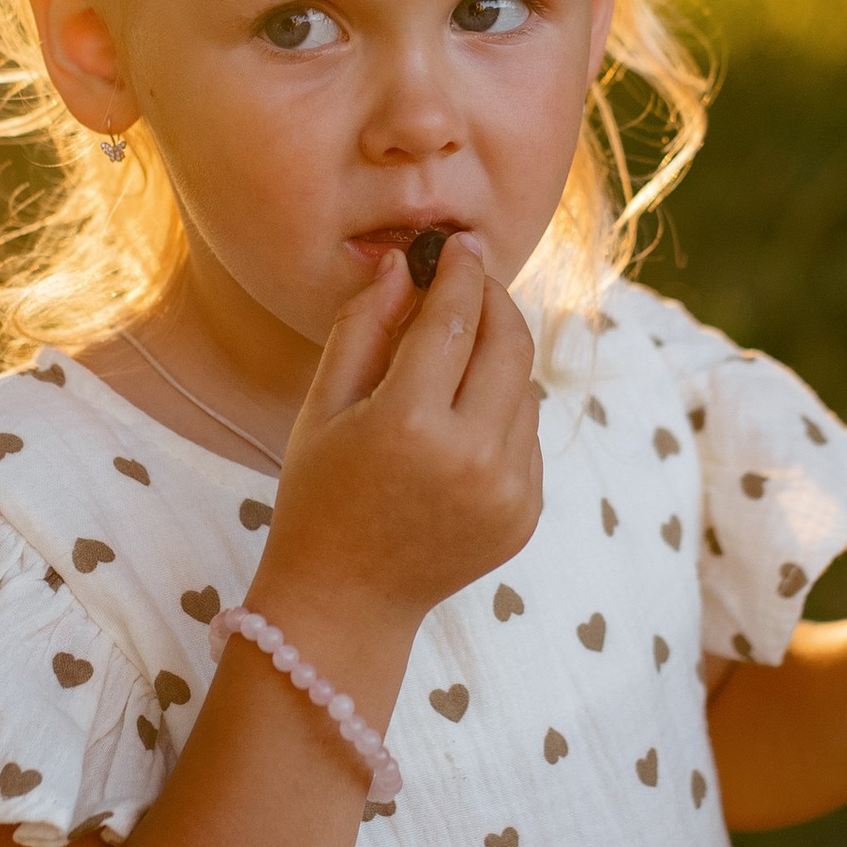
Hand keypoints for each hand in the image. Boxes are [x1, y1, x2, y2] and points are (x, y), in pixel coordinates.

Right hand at [256, 234, 541, 649]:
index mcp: (410, 425)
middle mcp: (472, 457)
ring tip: (454, 354)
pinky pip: (527, 434)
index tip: (457, 245)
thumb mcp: (324, 406)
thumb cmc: (319, 496)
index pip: (453, 320)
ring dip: (498, 355)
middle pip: (509, 344)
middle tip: (470, 280)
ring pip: (525, 387)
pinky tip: (461, 418)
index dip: (459, 273)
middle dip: (493, 300)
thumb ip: (362, 327)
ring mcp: (508, 490)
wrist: (347, 601)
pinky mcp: (527, 513)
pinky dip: (503, 409)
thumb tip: (400, 264)